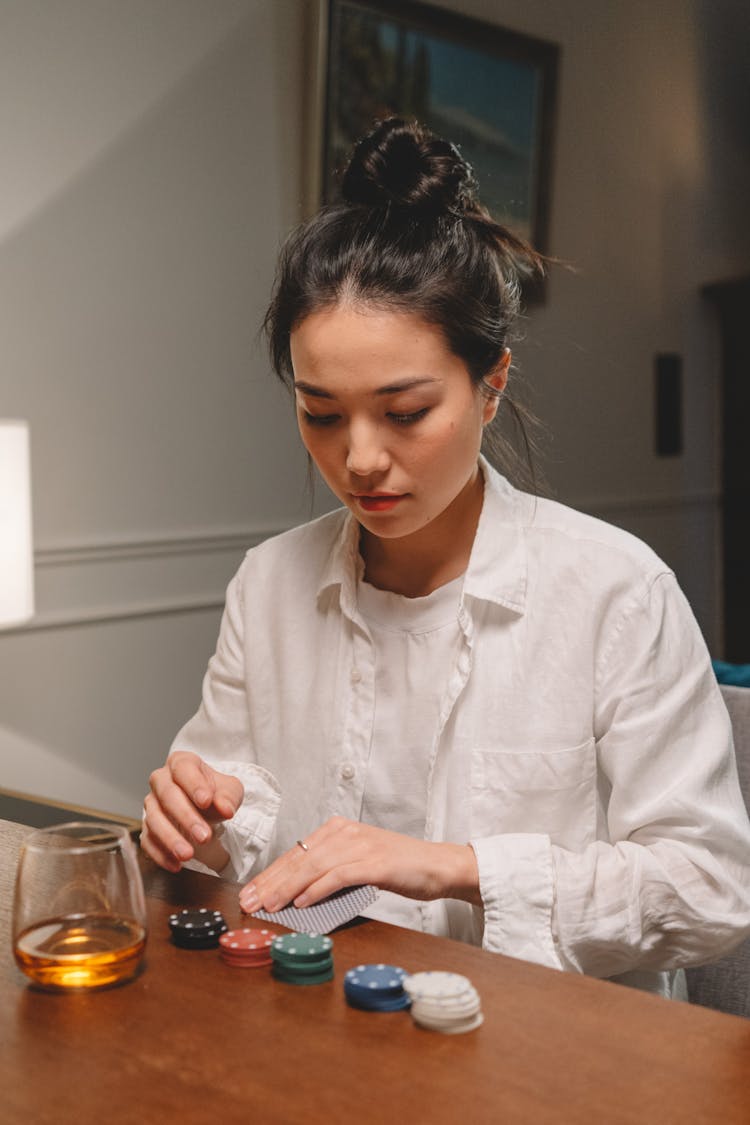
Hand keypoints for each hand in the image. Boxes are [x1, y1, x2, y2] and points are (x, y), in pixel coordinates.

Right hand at [141, 750, 243, 873]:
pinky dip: (160, 854)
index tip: (206, 801)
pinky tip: (176, 864)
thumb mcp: (230, 791)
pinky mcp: (147, 827)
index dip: (194, 785)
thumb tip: (226, 808)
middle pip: (168, 795)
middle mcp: (161, 780)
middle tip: (203, 836)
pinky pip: (148, 841)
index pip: (183, 769)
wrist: (206, 808)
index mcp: (181, 763)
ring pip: (154, 820)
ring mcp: (152, 804)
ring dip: (171, 839)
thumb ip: (228, 797)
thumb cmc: (215, 793)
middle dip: (185, 817)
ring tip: (188, 855)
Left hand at [238, 816, 480, 912]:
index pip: (296, 852)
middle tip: (250, 901)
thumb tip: (296, 897)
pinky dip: (317, 890)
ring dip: (287, 887)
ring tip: (269, 905)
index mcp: (338, 829)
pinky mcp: (373, 862)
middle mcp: (345, 832)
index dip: (271, 873)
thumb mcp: (358, 865)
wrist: (437, 866)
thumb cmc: (398, 869)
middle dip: (271, 881)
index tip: (252, 891)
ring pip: (313, 866)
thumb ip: (330, 873)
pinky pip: (337, 876)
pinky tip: (301, 903)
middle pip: (299, 858)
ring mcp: (360, 845)